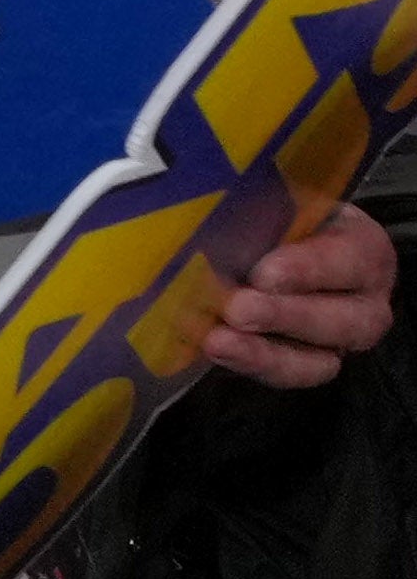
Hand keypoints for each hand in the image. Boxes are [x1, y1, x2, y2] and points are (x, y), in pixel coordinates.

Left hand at [211, 196, 393, 389]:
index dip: (309, 269)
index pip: (350, 260)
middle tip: (238, 309)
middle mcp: (364, 301)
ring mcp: (338, 340)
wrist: (270, 244)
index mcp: (364, 249)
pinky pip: (287, 375)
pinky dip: (250, 365)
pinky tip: (215, 350)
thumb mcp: (282, 202)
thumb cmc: (280, 217)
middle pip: (343, 320)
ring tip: (219, 342)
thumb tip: (216, 203)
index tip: (265, 273)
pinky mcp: (305, 363)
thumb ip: (264, 209)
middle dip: (286, 316)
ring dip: (265, 353)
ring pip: (318, 361)